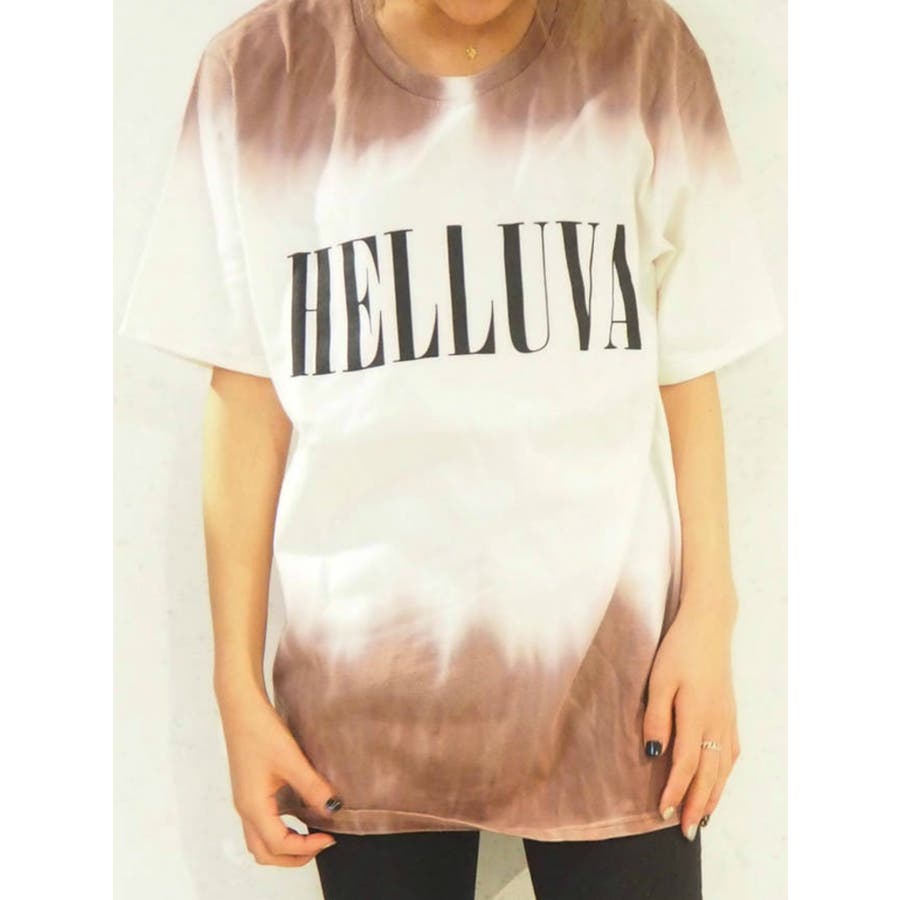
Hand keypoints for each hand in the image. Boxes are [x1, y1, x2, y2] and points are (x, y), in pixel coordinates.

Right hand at [216, 683, 343, 866]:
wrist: (241, 707)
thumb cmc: (260, 731)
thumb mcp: (291, 760)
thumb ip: (313, 787)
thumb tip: (335, 809)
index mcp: (253, 806)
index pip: (279, 845)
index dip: (307, 847)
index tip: (331, 837)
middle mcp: (245, 809)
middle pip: (265, 853)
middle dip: (293, 857)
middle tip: (321, 845)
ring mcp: (245, 801)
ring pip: (260, 841)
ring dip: (285, 846)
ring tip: (311, 836)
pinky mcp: (248, 790)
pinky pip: (261, 824)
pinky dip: (280, 830)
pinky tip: (298, 815)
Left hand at [642, 590, 740, 840]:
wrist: (709, 625)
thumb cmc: (679, 650)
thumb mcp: (659, 680)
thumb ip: (656, 718)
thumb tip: (653, 754)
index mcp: (697, 716)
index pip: (685, 765)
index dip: (674, 791)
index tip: (663, 812)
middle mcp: (717, 724)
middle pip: (708, 775)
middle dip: (697, 805)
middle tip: (686, 833)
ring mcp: (727, 719)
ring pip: (723, 768)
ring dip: (713, 795)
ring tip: (703, 818)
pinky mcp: (730, 713)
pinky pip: (731, 754)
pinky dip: (724, 775)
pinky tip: (719, 782)